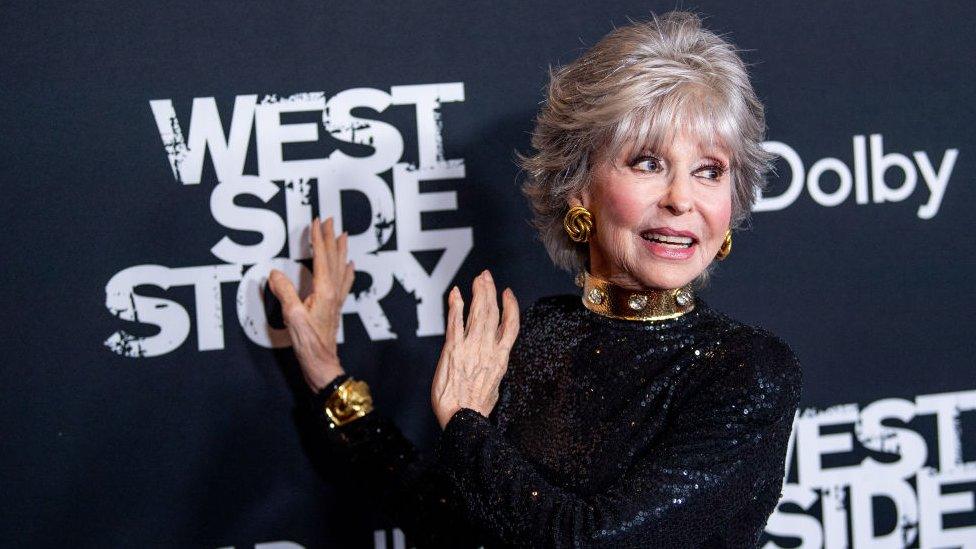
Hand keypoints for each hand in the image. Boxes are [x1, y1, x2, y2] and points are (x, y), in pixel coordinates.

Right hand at [267, 217, 354, 391]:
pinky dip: (347, 270)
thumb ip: (284, 292)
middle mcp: (334, 292)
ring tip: (343, 235)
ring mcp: (337, 299)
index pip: (322, 258)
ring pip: (341, 267)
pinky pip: (344, 282)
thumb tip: (275, 273)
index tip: (317, 222)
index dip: (319, 238)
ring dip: (340, 249)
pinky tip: (350, 265)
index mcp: (324, 291)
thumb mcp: (292, 317)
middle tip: (331, 220)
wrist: (322, 362)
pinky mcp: (336, 307)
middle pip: (334, 258)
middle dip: (331, 238)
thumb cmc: (308, 343)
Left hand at [431, 270, 519, 429]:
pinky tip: (455, 293)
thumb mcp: (494, 388)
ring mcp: (471, 348)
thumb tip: (493, 365)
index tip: (507, 293)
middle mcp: (488, 349)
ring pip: (477, 313)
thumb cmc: (476, 410)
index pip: (511, 325)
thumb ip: (493, 371)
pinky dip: (456, 305)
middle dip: (490, 291)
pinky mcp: (453, 350)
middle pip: (492, 313)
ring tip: (477, 279)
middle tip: (487, 276)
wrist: (463, 419)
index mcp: (501, 359)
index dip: (511, 306)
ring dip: (477, 293)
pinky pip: (455, 322)